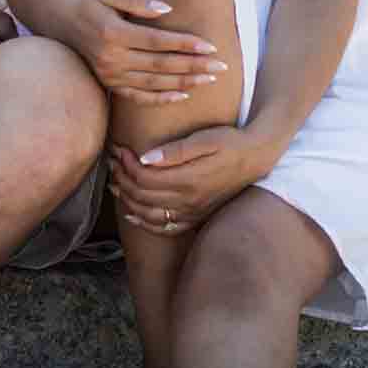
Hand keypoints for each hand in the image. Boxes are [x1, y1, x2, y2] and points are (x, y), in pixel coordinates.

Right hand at [58, 0, 227, 106]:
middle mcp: (112, 58)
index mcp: (114, 33)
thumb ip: (138, 0)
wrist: (62, 23)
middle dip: (193, 66)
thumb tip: (167, 9)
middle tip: (221, 67)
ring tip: (210, 80)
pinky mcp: (110, 85)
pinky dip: (162, 98)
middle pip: (161, 65)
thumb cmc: (92, 4)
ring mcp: (110, 75)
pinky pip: (139, 97)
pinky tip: (183, 95)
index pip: (157, 41)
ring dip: (184, 82)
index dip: (185, 44)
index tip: (211, 46)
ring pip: (154, 83)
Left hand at [107, 127, 281, 236]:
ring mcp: (192, 212)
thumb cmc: (230, 142)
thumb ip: (175, 151)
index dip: (126, 163)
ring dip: (127, 199)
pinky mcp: (196, 217)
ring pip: (149, 214)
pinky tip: (132, 214)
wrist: (255, 158)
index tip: (119, 148)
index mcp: (188, 179)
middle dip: (122, 177)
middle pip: (142, 195)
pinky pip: (165, 228)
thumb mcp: (205, 139)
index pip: (144, 177)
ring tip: (115, 182)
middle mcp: (188, 201)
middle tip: (112, 161)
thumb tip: (145, 158)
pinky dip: (145, 223)